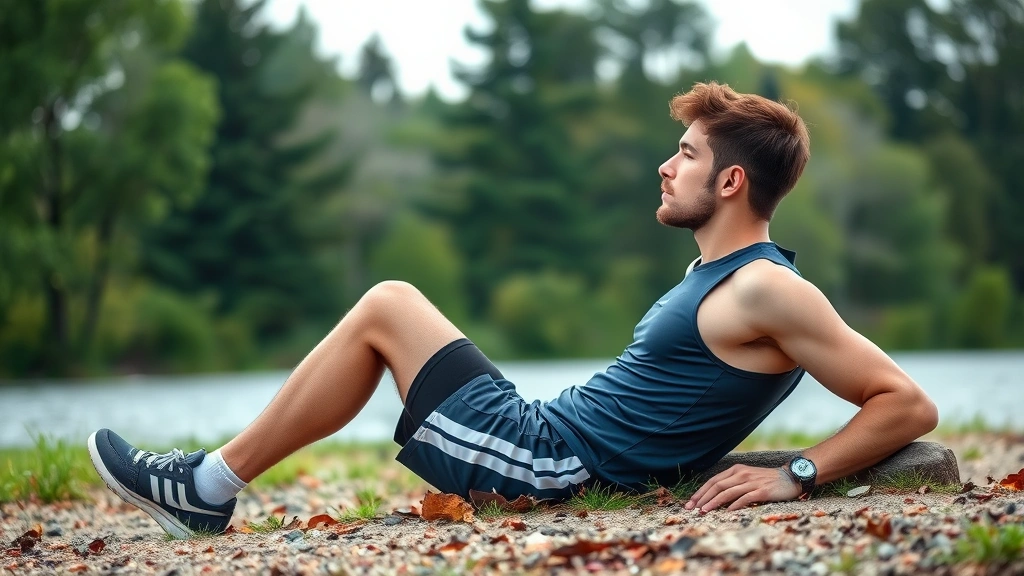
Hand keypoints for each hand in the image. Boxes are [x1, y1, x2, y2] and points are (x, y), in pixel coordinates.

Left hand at [685, 465, 801, 512]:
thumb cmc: (766, 480)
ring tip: (703, 511)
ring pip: (727, 492)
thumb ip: (732, 484)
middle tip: (691, 509)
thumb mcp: (746, 477)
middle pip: (717, 486)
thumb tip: (715, 498)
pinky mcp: (761, 490)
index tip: (690, 503)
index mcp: (736, 470)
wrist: (790, 477)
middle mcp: (741, 474)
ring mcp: (751, 482)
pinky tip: (726, 512)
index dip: (700, 492)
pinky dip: (733, 505)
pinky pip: (744, 498)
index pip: (713, 481)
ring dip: (713, 502)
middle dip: (702, 498)